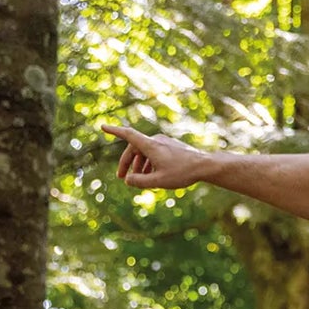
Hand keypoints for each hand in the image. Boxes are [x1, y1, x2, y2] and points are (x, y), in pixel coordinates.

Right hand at [100, 124, 214, 188]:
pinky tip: (153, 175)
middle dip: (127, 163)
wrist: (206, 166)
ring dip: (139, 165)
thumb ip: (139, 182)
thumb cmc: (182, 173)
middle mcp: (156, 141)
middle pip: (134, 148)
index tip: (102, 126)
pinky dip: (149, 163)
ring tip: (140, 180)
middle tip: (122, 178)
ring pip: (144, 152)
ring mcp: (164, 142)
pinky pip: (154, 152)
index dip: (114, 131)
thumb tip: (128, 180)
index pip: (128, 135)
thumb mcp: (158, 181)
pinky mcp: (171, 146)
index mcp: (150, 145)